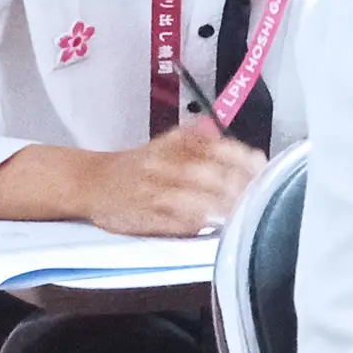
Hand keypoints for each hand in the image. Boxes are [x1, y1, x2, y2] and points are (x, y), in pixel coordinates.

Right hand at [0, 116, 263, 234]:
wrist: (89, 181)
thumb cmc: (137, 164)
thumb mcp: (167, 143)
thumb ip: (197, 138)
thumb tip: (219, 128)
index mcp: (174, 146)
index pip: (216, 148)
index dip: (242, 159)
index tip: (262, 166)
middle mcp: (164, 165)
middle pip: (210, 174)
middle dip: (239, 186)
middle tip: (261, 194)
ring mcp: (152, 191)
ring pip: (193, 198)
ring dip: (221, 206)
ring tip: (244, 211)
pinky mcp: (141, 216)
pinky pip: (171, 220)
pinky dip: (194, 222)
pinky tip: (211, 224)